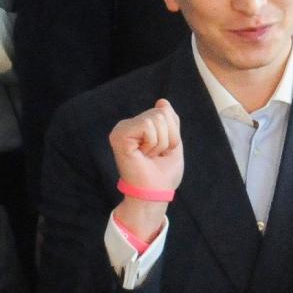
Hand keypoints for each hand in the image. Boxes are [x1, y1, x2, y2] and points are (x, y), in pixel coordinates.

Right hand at [108, 98, 183, 240]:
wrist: (155, 192)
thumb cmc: (163, 173)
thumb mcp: (173, 143)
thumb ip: (170, 122)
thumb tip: (162, 101)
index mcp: (140, 126)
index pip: (165, 111)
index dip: (172, 133)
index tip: (162, 151)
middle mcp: (128, 125)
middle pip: (162, 113)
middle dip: (167, 137)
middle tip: (155, 155)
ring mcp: (122, 129)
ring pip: (157, 118)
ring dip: (160, 143)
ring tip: (149, 155)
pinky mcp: (119, 136)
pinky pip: (147, 126)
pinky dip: (152, 143)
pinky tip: (142, 154)